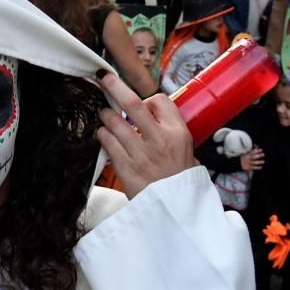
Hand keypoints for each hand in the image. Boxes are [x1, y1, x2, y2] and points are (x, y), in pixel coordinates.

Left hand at [95, 71, 194, 198]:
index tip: (138, 101)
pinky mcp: (126, 169)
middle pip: (132, 103)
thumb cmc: (180, 178)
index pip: (158, 100)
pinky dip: (102, 135)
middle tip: (103, 77)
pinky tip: (103, 135)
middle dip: (114, 86)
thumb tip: (149, 109)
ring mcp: (141, 155)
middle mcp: (159, 140)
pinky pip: (107, 143)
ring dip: (105, 115)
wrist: (177, 211)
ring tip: (104, 115)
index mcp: (178, 132)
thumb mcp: (186, 148)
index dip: (146, 98)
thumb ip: (169, 128)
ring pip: (114, 122)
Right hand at [240, 147, 264, 171]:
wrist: (239, 163)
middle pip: (253, 157)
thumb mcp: (247, 153)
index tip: (261, 150)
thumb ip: (252, 150)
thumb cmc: (245, 157)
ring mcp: (248, 163)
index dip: (257, 151)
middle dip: (258, 155)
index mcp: (247, 154)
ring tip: (264, 161)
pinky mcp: (248, 167)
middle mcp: (248, 159)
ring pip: (254, 162)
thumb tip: (257, 146)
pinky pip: (253, 167)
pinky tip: (261, 167)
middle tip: (263, 154)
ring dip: (259, 162)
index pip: (252, 152)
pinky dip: (257, 167)